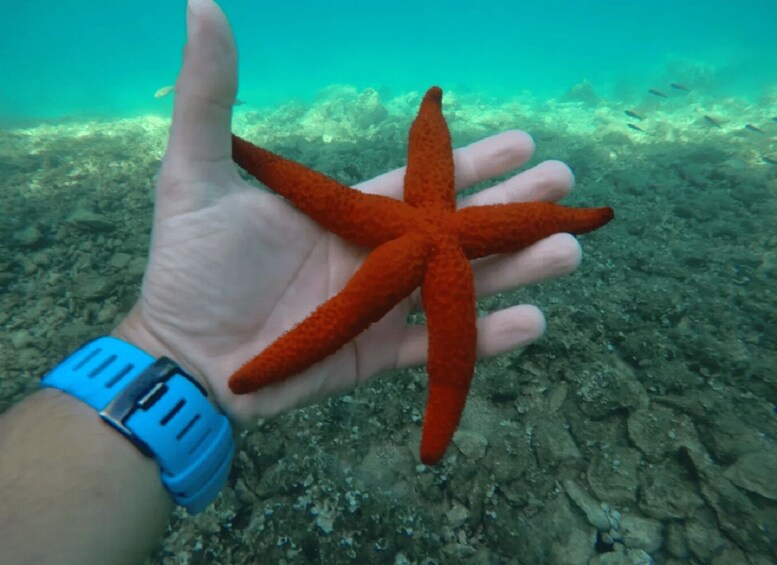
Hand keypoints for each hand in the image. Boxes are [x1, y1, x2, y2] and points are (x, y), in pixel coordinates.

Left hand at [114, 0, 583, 422]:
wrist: (184, 355)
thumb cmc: (190, 267)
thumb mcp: (196, 174)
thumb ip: (210, 96)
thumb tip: (202, 4)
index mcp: (350, 214)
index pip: (423, 182)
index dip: (472, 162)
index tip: (521, 140)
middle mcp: (375, 257)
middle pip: (458, 229)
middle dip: (512, 207)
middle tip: (563, 183)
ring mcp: (381, 308)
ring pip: (463, 285)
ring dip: (517, 267)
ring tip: (569, 248)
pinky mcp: (377, 356)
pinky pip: (440, 348)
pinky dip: (487, 339)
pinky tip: (533, 319)